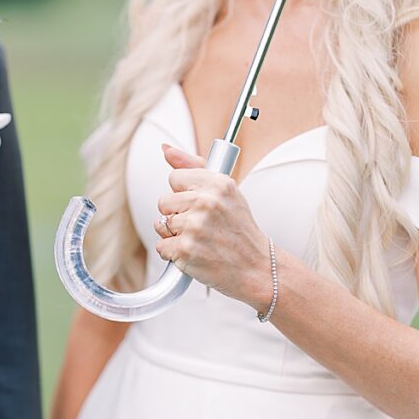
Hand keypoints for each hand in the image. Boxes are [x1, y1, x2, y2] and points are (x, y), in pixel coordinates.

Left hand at [153, 144, 272, 311]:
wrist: (258, 269)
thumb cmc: (240, 230)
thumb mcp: (226, 191)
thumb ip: (194, 166)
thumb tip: (165, 149)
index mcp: (218, 183)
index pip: (175, 177)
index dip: (184, 193)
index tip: (199, 204)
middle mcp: (206, 202)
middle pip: (163, 202)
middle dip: (177, 215)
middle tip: (201, 226)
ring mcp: (195, 226)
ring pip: (160, 225)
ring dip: (174, 235)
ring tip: (199, 240)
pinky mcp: (186, 250)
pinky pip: (161, 247)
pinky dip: (173, 254)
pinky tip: (194, 254)